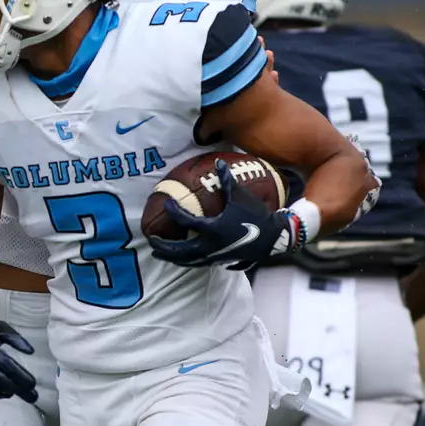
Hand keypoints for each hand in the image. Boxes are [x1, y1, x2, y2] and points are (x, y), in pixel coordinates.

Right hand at [0, 313, 38, 402]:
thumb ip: (15, 338)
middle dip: (19, 389)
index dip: (21, 376)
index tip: (33, 383)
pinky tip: (4, 393)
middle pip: (1, 380)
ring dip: (7, 392)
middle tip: (33, 396)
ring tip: (19, 392)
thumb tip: (31, 352)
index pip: (7, 365)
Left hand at [147, 159, 298, 270]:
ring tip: (159, 253)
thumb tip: (218, 161)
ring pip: (187, 261)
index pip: (185, 220)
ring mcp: (215, 256)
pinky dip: (186, 261)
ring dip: (172, 257)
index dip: (174, 211)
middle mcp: (210, 245)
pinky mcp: (220, 261)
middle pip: (179, 250)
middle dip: (163, 246)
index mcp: (213, 228)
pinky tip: (181, 258)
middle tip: (151, 240)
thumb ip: (227, 180)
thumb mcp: (241, 196)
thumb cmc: (256, 215)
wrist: (274, 238)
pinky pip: (198, 264)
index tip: (167, 203)